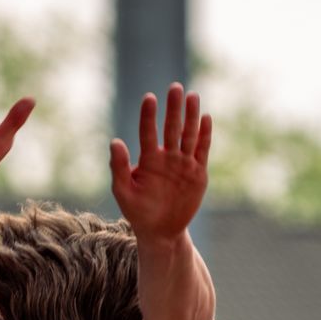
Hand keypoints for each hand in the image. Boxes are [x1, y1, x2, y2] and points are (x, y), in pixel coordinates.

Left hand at [109, 84, 211, 240]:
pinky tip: (206, 118)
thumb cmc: (138, 211)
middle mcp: (167, 157)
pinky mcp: (198, 173)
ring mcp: (184, 164)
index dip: (148, 116)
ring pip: (188, 135)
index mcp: (148, 159)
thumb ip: (118, 167)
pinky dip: (205, 135)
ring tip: (192, 96)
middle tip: (175, 88)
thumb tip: (114, 141)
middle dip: (174, 108)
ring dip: (191, 116)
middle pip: (171, 128)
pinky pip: (202, 150)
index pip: (148, 132)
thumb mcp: (124, 192)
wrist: (160, 231)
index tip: (149, 98)